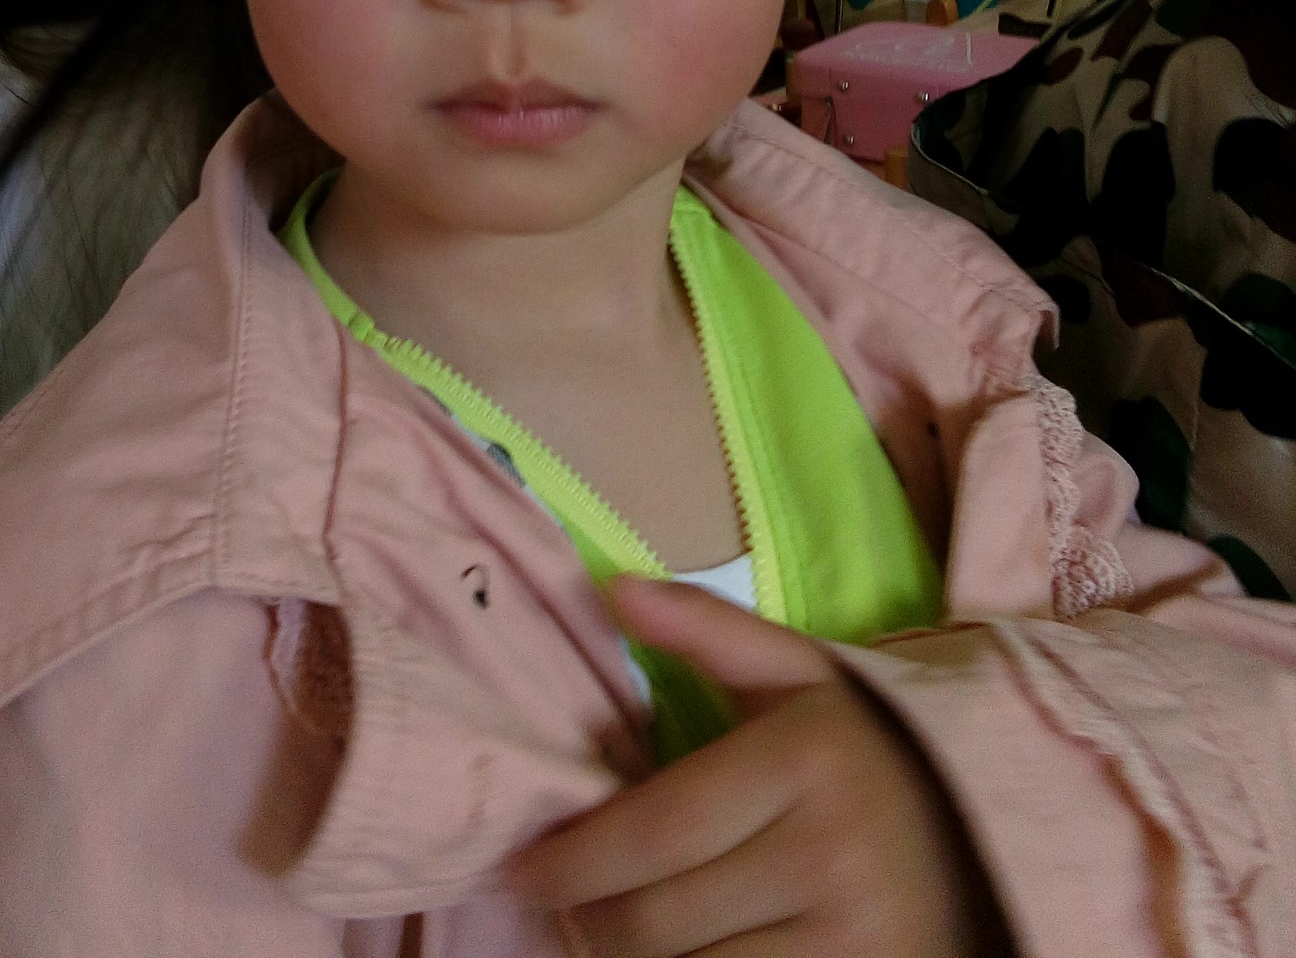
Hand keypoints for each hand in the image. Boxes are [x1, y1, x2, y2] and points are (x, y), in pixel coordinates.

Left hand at [506, 578, 1004, 956]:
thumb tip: (614, 589)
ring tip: (610, 934)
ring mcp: (852, 942)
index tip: (524, 868)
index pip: (657, 830)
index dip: (575, 859)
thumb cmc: (866, 752)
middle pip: (659, 920)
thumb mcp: (801, 674)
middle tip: (560, 904)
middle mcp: (829, 855)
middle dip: (589, 920)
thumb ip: (708, 628)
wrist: (988, 842)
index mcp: (804, 759)